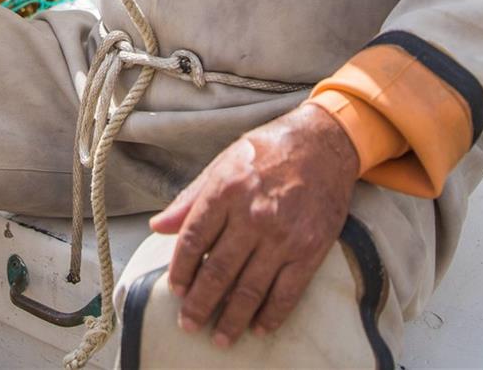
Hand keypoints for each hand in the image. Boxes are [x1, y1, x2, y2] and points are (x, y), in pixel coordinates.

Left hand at [148, 103, 359, 347]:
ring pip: (250, 289)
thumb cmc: (268, 151)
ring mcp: (283, 235)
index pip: (192, 240)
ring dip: (232, 319)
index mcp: (225, 190)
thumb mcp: (223, 162)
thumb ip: (191, 198)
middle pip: (217, 271)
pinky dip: (272, 315)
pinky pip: (287, 292)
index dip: (180, 269)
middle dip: (199, 304)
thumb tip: (158, 226)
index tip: (176, 289)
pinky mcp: (310, 249)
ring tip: (219, 338)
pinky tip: (259, 328)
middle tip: (188, 324)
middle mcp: (252, 215)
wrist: (324, 143)